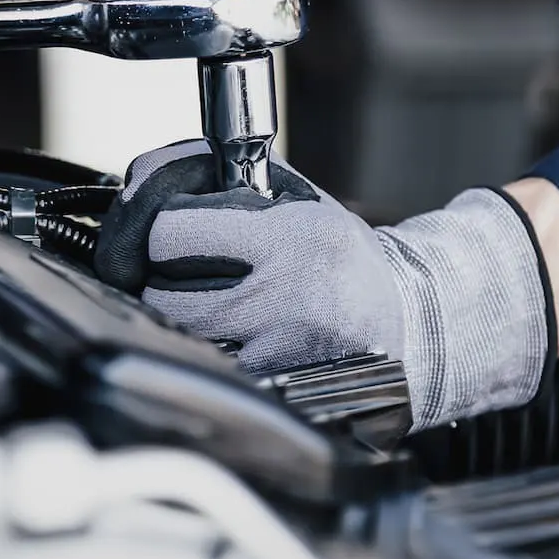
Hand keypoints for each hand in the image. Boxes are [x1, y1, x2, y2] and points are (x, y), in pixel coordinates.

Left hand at [94, 140, 554, 431]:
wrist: (408, 321)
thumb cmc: (342, 258)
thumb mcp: (299, 202)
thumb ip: (231, 182)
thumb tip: (151, 172)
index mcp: (286, 239)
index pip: (172, 233)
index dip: (156, 230)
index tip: (165, 232)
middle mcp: (281, 296)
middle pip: (163, 295)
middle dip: (155, 281)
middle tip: (170, 273)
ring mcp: (277, 349)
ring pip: (180, 338)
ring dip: (173, 320)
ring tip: (198, 303)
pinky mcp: (275, 386)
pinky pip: (210, 368)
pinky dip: (203, 354)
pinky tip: (222, 338)